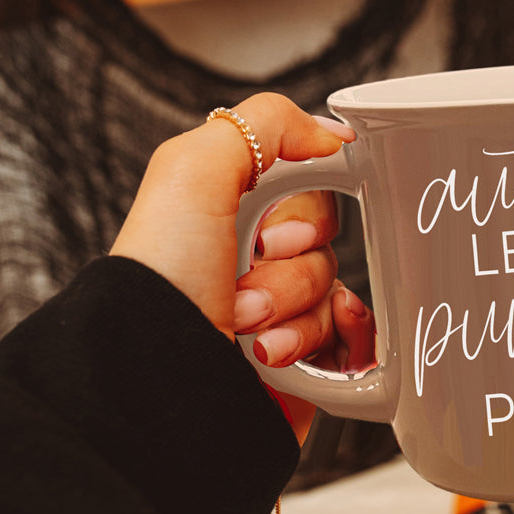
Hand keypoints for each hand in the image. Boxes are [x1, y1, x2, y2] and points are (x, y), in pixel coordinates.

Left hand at [110, 92, 375, 441]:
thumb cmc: (159, 288)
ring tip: (248, 335)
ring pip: (335, 297)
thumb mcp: (191, 173)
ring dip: (296, 315)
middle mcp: (250, 268)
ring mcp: (279, 321)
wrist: (157, 389)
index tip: (269, 236)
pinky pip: (355, 344)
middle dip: (289, 272)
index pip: (308, 194)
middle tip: (244, 290)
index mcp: (226, 220)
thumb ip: (263, 124)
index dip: (302, 213)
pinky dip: (338, 345)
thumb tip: (332, 134)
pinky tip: (295, 352)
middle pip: (324, 249)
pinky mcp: (303, 368)